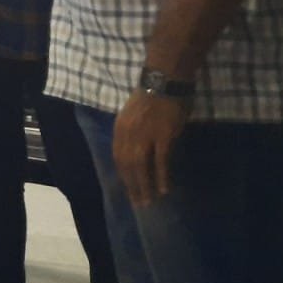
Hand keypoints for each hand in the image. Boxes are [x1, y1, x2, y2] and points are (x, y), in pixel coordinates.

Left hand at [113, 90, 188, 205]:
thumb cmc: (152, 95)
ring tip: (149, 200)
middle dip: (132, 185)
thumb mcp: (132, 113)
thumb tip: (134, 149)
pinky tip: (164, 189)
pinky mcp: (163, 136)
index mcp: (120, 127)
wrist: (165, 80)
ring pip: (141, 166)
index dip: (123, 174)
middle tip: (138, 202)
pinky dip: (161, 177)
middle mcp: (128, 134)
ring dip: (144, 186)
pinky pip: (161, 161)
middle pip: (127, 165)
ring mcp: (145, 135)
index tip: (127, 188)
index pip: (117, 156)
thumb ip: (131, 130)